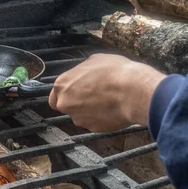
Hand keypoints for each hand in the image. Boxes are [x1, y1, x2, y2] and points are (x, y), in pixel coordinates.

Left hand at [48, 54, 165, 132]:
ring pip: (81, 116)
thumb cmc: (114, 72)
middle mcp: (65, 104)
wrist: (133, 91)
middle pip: (67, 107)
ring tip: (107, 101)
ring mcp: (79, 118)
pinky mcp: (93, 128)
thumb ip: (82, 70)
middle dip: (77, 103)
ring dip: (90, 111)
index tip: (76, 92)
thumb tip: (83, 73)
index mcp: (62, 85)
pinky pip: (95, 123)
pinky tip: (112, 109)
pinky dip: (102, 118)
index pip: (54, 97)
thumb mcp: (95, 60)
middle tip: (93, 96)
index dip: (66, 95)